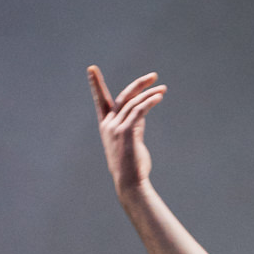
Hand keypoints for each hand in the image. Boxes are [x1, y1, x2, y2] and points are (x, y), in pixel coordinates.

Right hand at [87, 64, 166, 197]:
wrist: (130, 184)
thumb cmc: (132, 166)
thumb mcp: (130, 140)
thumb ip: (134, 123)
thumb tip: (143, 108)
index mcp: (105, 126)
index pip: (100, 100)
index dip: (96, 85)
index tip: (91, 69)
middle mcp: (108, 124)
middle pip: (123, 96)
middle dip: (138, 84)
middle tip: (153, 76)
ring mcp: (116, 127)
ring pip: (134, 102)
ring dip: (150, 94)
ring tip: (163, 89)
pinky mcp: (126, 131)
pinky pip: (139, 110)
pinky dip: (150, 102)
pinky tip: (159, 97)